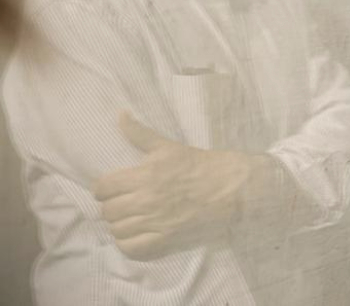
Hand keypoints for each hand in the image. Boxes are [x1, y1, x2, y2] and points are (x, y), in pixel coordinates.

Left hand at [94, 112, 267, 259]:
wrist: (232, 188)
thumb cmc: (201, 165)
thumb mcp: (169, 146)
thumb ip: (140, 134)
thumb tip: (120, 114)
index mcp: (145, 174)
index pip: (103, 188)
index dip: (104, 189)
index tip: (113, 189)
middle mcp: (147, 199)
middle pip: (108, 211)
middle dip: (113, 206)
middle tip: (125, 203)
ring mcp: (156, 221)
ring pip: (117, 230)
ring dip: (121, 225)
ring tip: (132, 219)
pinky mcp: (166, 239)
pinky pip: (131, 248)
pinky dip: (129, 243)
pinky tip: (137, 235)